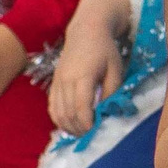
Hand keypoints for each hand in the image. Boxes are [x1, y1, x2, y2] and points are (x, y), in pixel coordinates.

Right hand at [51, 16, 127, 133]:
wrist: (86, 31)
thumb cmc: (105, 50)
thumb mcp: (115, 70)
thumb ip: (111, 92)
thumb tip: (105, 113)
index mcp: (83, 76)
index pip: (81, 107)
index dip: (87, 123)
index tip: (94, 131)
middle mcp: (66, 80)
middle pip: (68, 113)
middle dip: (78, 129)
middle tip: (89, 135)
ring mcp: (57, 81)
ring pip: (57, 112)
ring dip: (67, 126)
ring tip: (80, 133)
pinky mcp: (54, 82)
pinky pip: (52, 106)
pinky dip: (58, 118)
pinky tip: (68, 124)